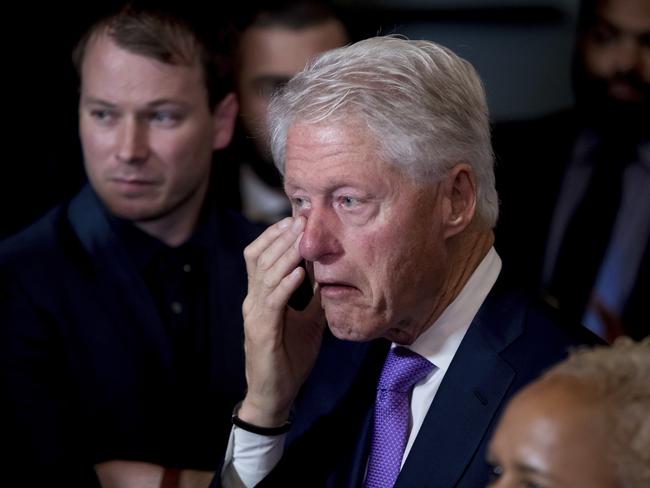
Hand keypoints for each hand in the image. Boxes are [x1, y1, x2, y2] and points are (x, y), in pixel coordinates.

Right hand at [239, 217, 325, 426]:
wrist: (274, 395)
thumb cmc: (289, 357)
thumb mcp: (308, 320)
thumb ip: (314, 297)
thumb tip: (330, 272)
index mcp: (262, 296)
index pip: (261, 256)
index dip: (275, 235)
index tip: (297, 218)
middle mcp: (253, 301)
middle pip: (260, 258)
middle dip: (280, 236)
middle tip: (301, 218)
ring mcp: (255, 315)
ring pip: (264, 275)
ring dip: (284, 254)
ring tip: (301, 237)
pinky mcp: (262, 332)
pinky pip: (272, 303)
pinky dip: (285, 285)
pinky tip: (300, 272)